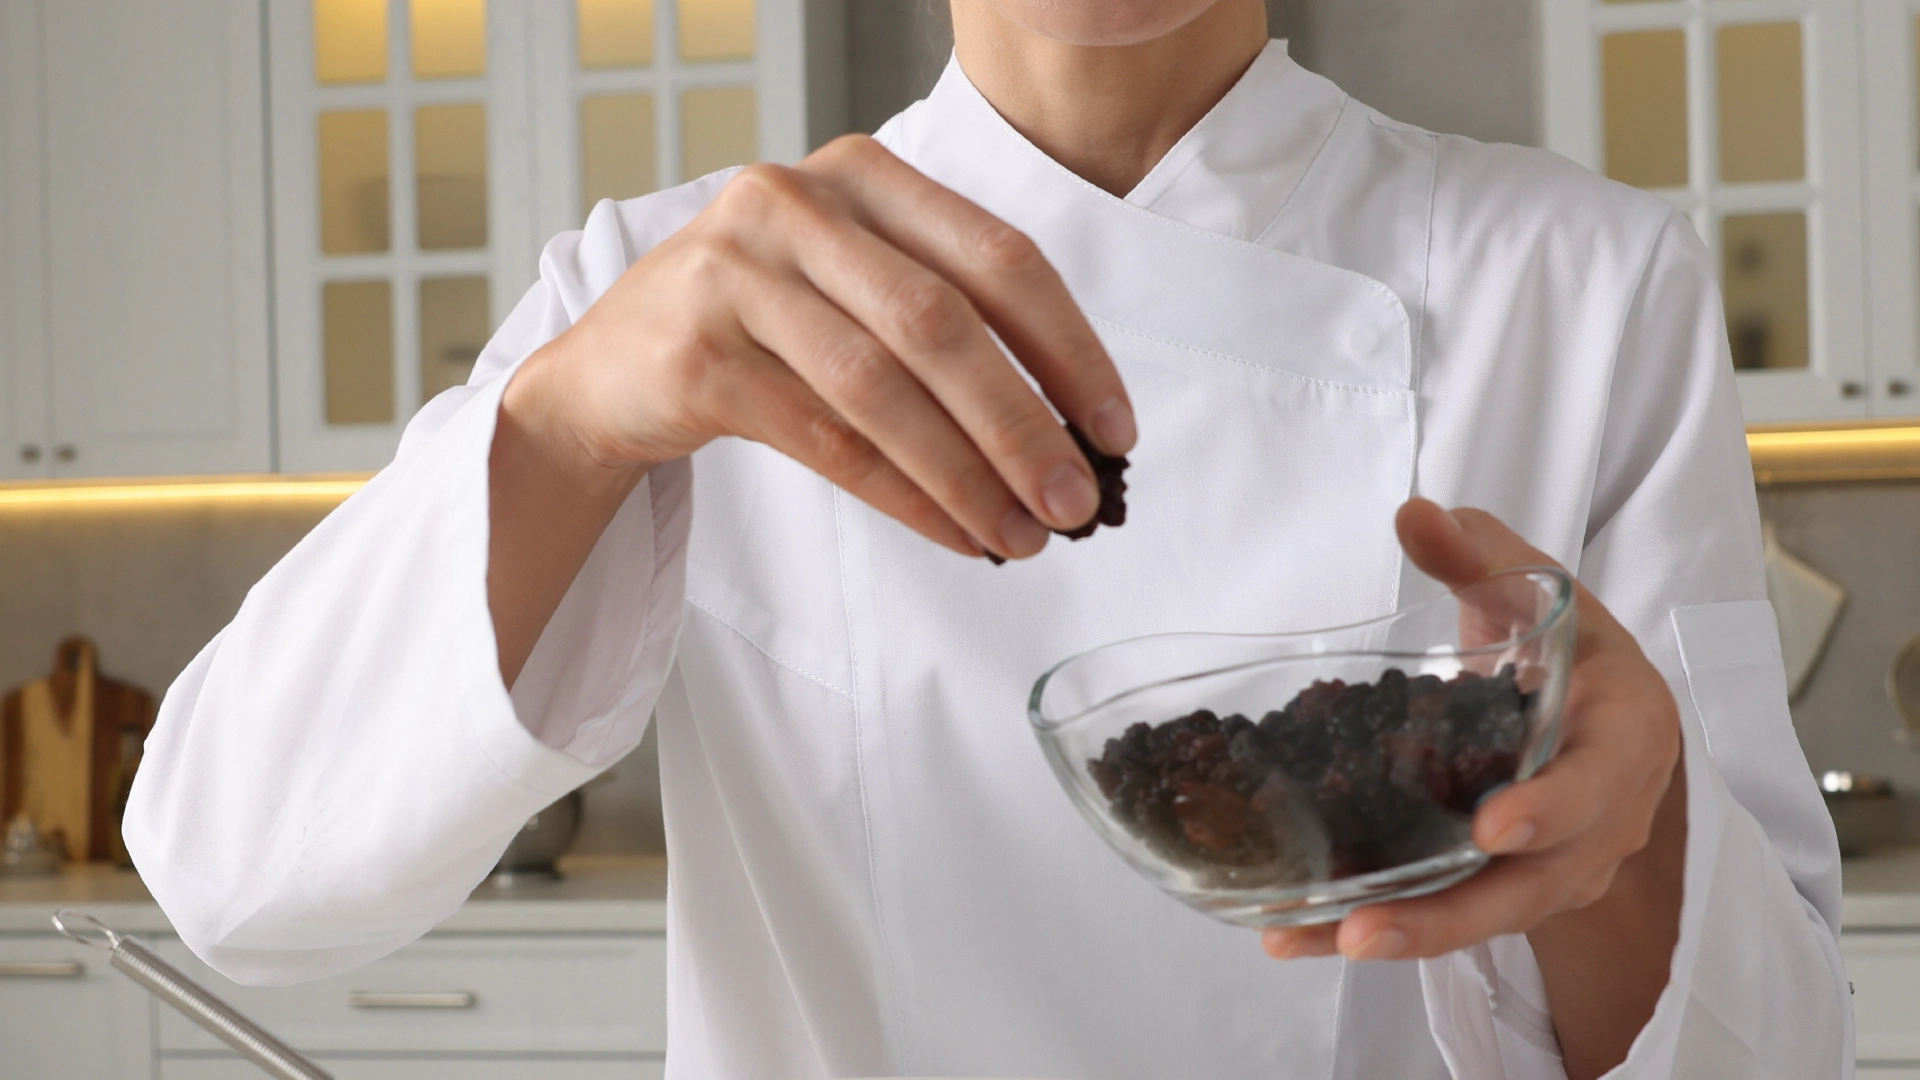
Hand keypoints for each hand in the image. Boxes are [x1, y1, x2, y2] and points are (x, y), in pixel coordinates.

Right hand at [507, 134, 1135, 561]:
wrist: (612, 368)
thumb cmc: (761, 328)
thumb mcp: (854, 288)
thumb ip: (947, 324)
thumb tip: (1069, 434)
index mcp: (863, 176)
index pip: (997, 258)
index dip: (1069, 348)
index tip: (1115, 428)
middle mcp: (797, 205)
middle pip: (942, 323)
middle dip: (1025, 423)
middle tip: (1078, 501)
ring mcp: (735, 273)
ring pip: (883, 387)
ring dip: (968, 473)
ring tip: (1024, 534)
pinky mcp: (696, 355)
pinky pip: (826, 440)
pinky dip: (904, 496)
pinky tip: (956, 533)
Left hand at [1262, 499, 1683, 965]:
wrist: (1597, 709)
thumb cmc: (1568, 644)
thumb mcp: (1539, 588)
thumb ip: (1481, 552)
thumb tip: (1415, 514)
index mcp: (1624, 737)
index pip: (1598, 783)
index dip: (1552, 810)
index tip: (1492, 828)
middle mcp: (1599, 822)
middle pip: (1532, 884)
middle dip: (1451, 914)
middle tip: (1370, 928)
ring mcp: (1554, 868)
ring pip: (1481, 916)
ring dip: (1399, 935)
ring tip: (1311, 940)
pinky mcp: (1504, 889)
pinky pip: (1446, 916)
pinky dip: (1376, 926)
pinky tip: (1296, 932)